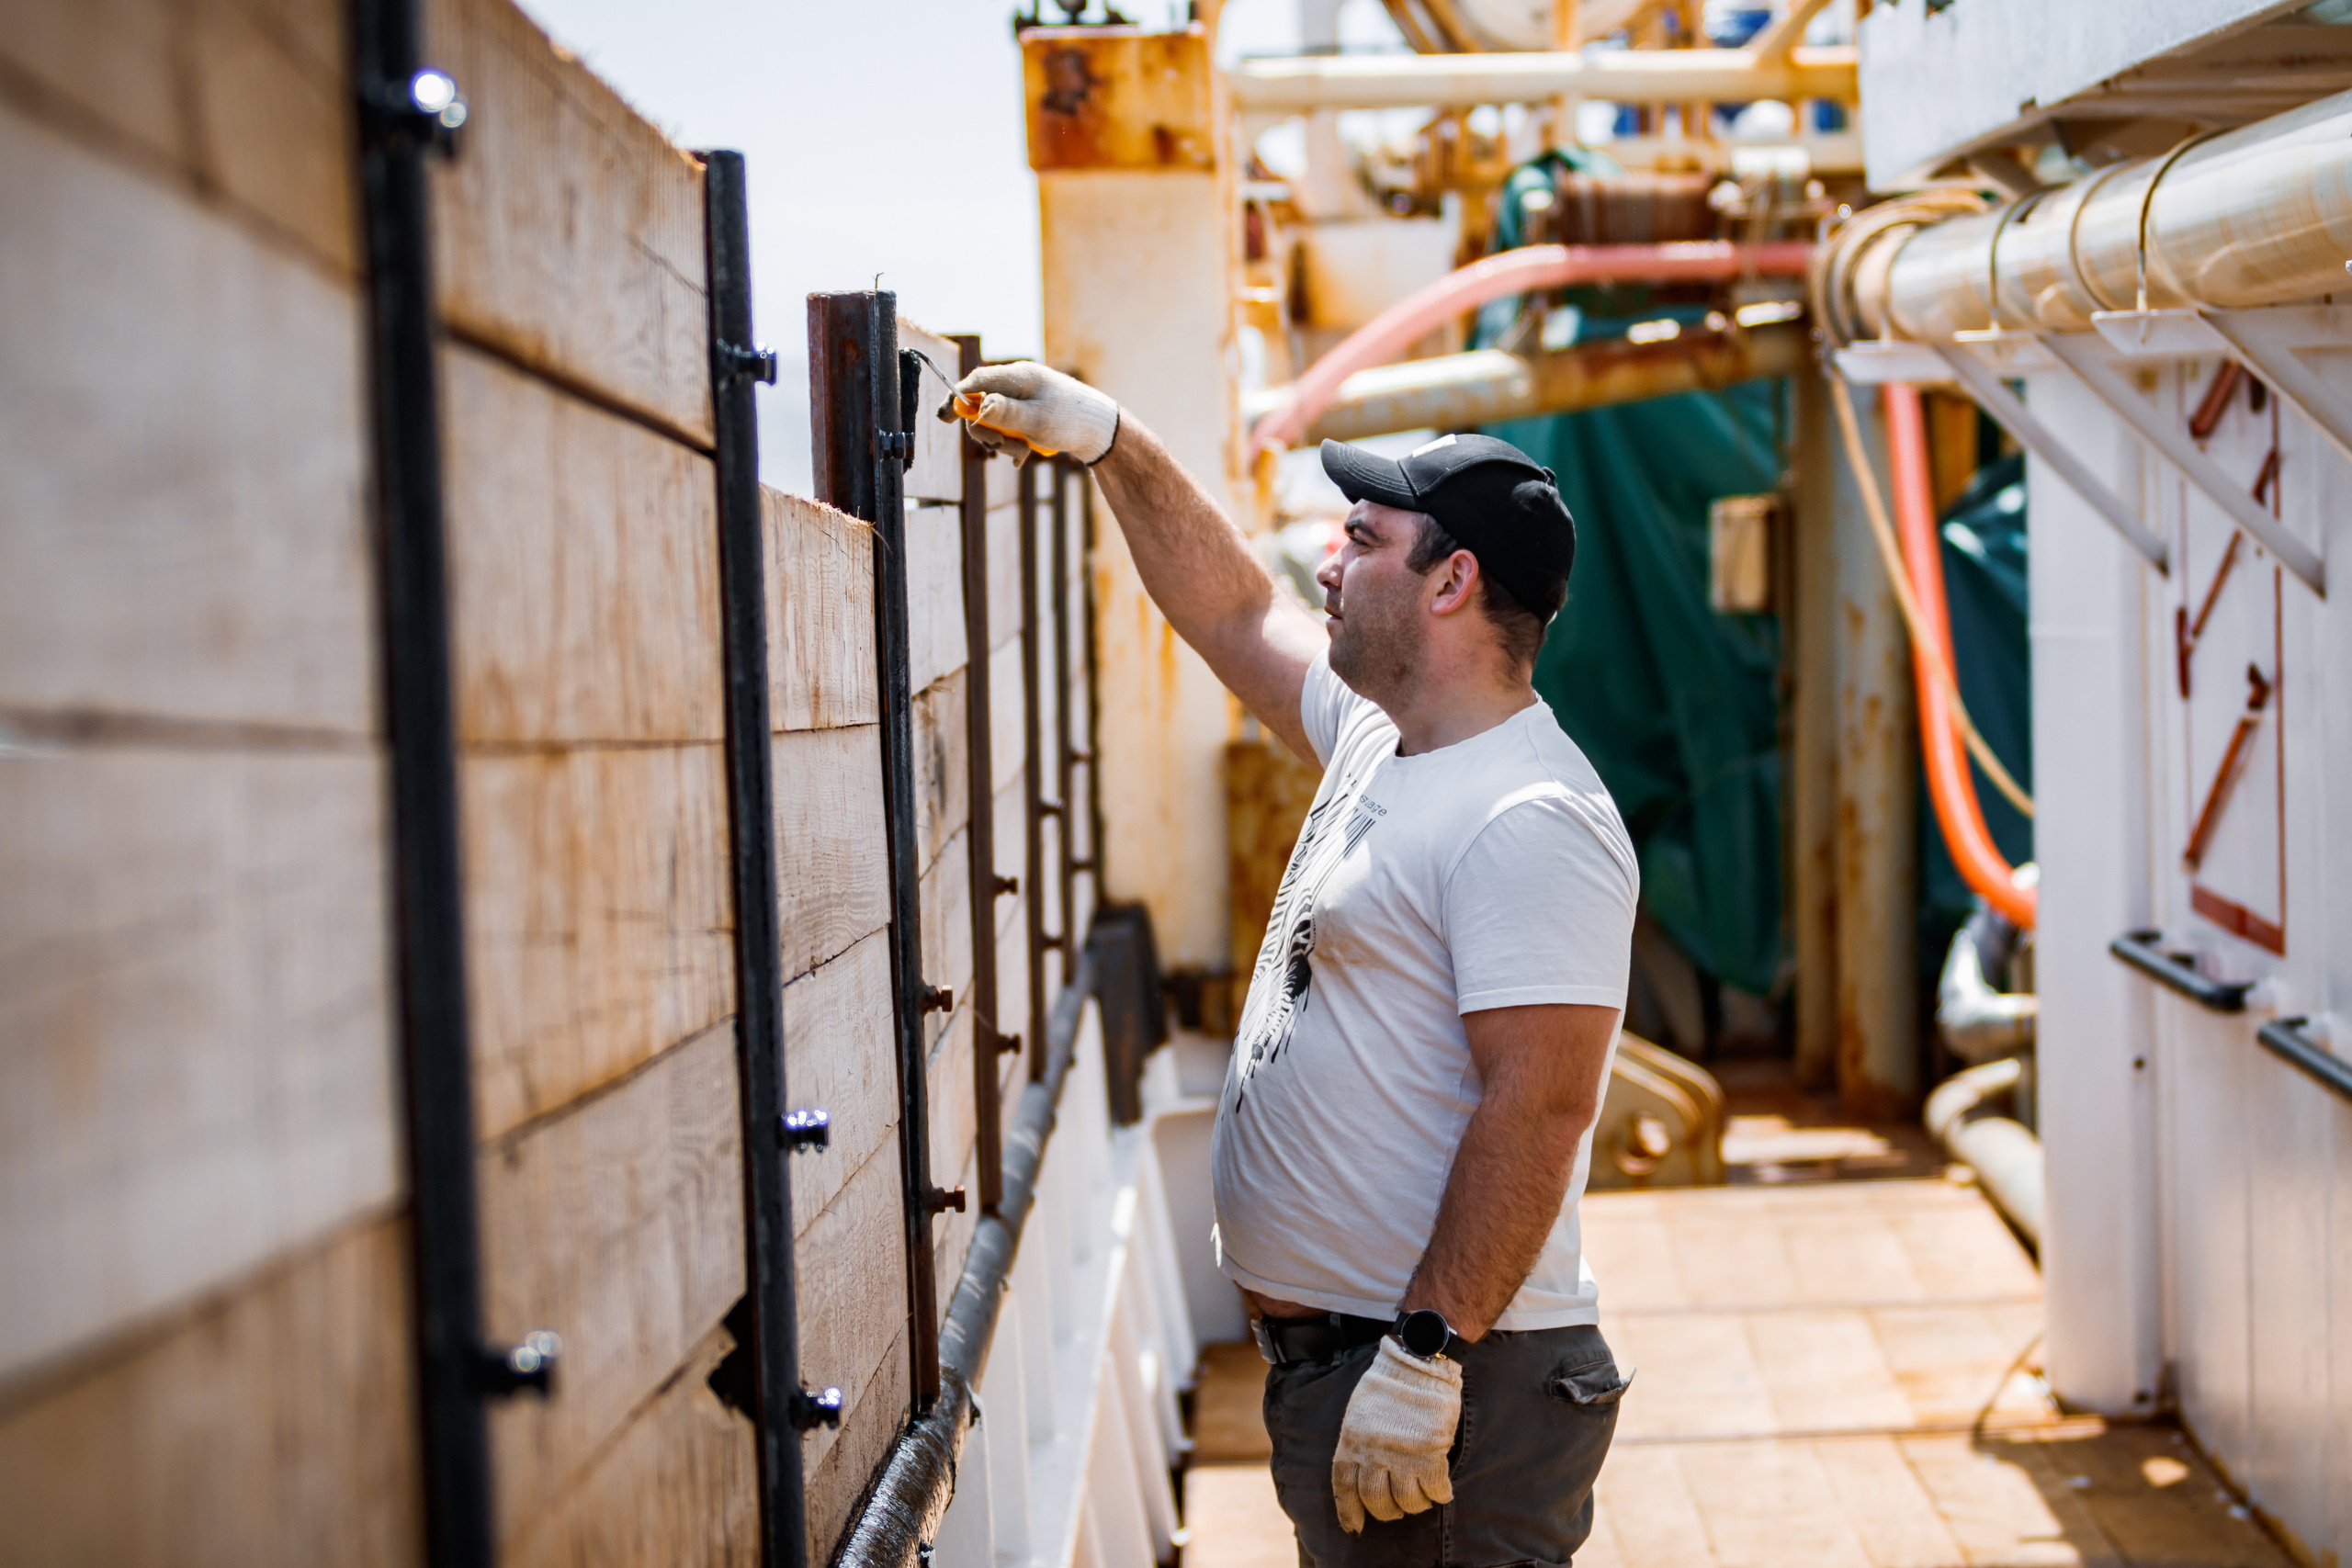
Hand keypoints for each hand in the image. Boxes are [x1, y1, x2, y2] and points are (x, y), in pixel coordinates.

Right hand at [939, 361, 1118, 466]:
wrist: (1102, 430)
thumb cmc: (1072, 421)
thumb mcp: (1038, 421)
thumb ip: (1006, 413)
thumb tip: (977, 406)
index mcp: (1019, 376)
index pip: (976, 381)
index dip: (956, 397)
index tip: (944, 417)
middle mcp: (1018, 383)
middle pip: (981, 404)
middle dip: (986, 431)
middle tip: (1000, 448)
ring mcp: (1023, 398)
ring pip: (994, 420)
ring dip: (1003, 441)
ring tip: (1023, 453)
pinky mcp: (1028, 412)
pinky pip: (1008, 427)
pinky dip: (1013, 443)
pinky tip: (1025, 454)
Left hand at [1330, 1338, 1461, 1533]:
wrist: (1417, 1362)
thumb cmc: (1389, 1383)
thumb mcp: (1359, 1412)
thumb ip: (1358, 1442)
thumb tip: (1361, 1470)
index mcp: (1351, 1441)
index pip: (1344, 1487)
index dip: (1348, 1511)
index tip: (1354, 1526)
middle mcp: (1373, 1453)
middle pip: (1375, 1499)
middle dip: (1385, 1512)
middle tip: (1394, 1511)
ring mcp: (1401, 1456)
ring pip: (1405, 1500)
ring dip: (1413, 1505)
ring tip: (1418, 1501)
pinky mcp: (1429, 1454)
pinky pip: (1433, 1489)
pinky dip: (1438, 1496)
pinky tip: (1440, 1493)